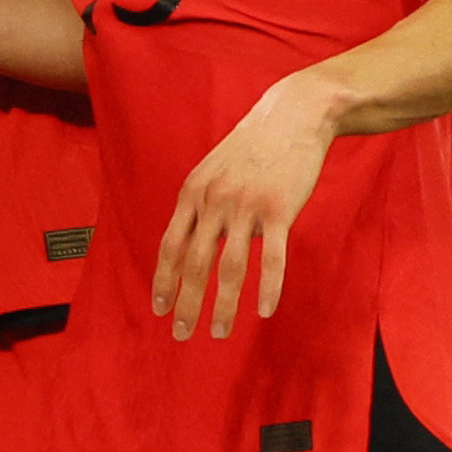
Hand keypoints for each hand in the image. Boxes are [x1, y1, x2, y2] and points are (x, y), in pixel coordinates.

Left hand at [153, 69, 338, 339]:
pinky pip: (271, 258)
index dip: (163, 279)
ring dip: (223, 306)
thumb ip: (202, 204)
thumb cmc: (253, 146)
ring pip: (230, 267)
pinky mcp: (279, 209)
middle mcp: (213, 201)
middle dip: (185, 303)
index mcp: (193, 193)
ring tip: (219, 332)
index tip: (159, 308)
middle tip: (180, 335)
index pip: (170, 245)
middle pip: (193, 263)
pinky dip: (267, 288)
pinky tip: (263, 312)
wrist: (292, 116)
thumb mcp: (213, 170)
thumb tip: (194, 241)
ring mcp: (246, 206)